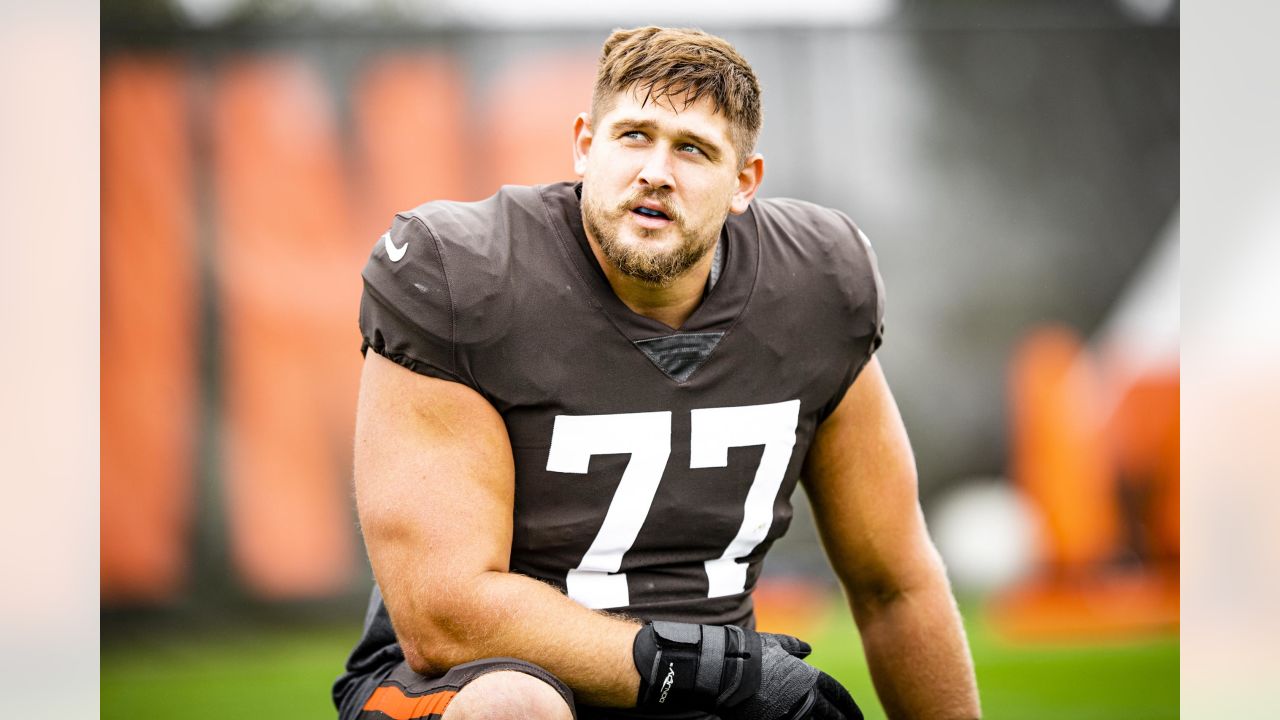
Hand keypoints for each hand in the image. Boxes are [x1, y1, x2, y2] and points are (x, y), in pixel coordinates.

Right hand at [632, 621, 861, 719]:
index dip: (848, 706)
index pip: (838, 695)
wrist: (726, 671)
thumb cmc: (751, 652)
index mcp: (810, 678)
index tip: (856, 715)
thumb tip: (808, 650)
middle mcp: (806, 700)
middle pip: (832, 717)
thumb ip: (794, 647)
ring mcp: (791, 716)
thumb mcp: (775, 643)